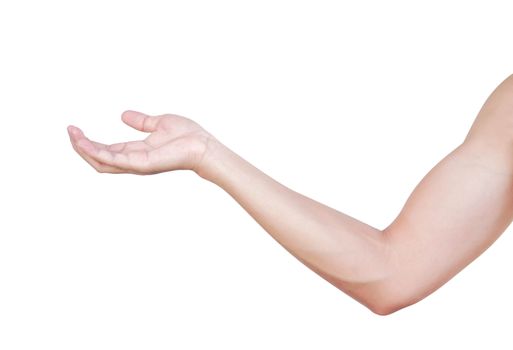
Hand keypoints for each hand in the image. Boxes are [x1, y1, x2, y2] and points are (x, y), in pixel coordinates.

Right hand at [67, 110, 213, 174]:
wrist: (204, 145)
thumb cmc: (188, 136)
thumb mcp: (159, 123)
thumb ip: (141, 121)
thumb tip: (123, 115)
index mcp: (136, 152)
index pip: (106, 150)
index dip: (89, 142)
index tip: (74, 128)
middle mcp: (134, 161)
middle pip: (99, 159)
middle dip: (82, 146)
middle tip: (69, 130)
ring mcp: (137, 164)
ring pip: (102, 162)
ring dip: (85, 149)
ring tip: (73, 135)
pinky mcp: (142, 164)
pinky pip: (114, 161)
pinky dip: (98, 153)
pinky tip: (86, 142)